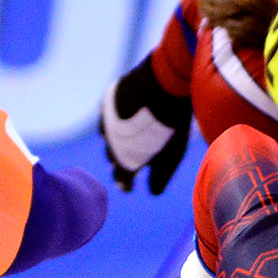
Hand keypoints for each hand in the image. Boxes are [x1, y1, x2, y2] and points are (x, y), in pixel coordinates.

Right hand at [98, 59, 191, 193]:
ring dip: (114, 140)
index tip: (128, 188)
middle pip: (112, 158)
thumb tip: (153, 192)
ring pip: (107, 136)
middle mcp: (110, 144)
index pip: (122, 178)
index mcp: (125, 160)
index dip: (126, 184)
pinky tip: (121, 117)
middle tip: (123, 166)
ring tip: (122, 140)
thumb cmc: (170, 126)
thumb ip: (160, 177)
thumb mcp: (171, 157)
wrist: (161, 86)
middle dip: (118, 163)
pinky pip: (107, 115)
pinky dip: (114, 120)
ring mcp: (106, 122)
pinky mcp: (108, 102)